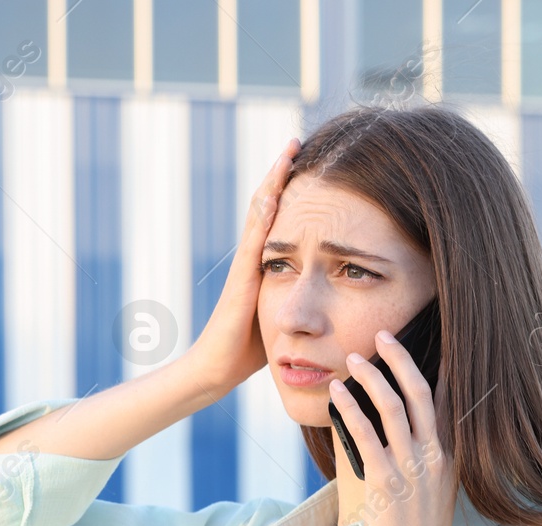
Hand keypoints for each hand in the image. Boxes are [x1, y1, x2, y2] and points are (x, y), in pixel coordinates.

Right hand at [184, 137, 299, 395]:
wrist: (217, 368)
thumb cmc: (247, 350)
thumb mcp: (280, 318)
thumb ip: (297, 303)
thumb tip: (325, 300)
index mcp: (264, 266)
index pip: (281, 220)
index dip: (292, 192)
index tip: (312, 166)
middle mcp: (253, 258)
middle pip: (268, 205)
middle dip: (282, 174)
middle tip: (298, 141)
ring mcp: (246, 264)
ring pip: (261, 212)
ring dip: (274, 180)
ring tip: (289, 150)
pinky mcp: (244, 276)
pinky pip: (257, 235)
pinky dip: (266, 209)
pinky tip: (277, 187)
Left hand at [328, 329, 455, 525]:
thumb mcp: (432, 497)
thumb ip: (423, 464)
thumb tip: (400, 437)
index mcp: (451, 460)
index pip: (450, 402)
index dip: (442, 367)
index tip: (434, 338)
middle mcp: (436, 459)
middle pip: (422, 394)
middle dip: (402, 359)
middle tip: (384, 334)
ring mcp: (413, 470)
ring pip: (394, 408)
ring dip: (372, 377)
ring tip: (354, 357)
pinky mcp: (385, 483)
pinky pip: (367, 435)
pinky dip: (349, 410)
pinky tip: (336, 394)